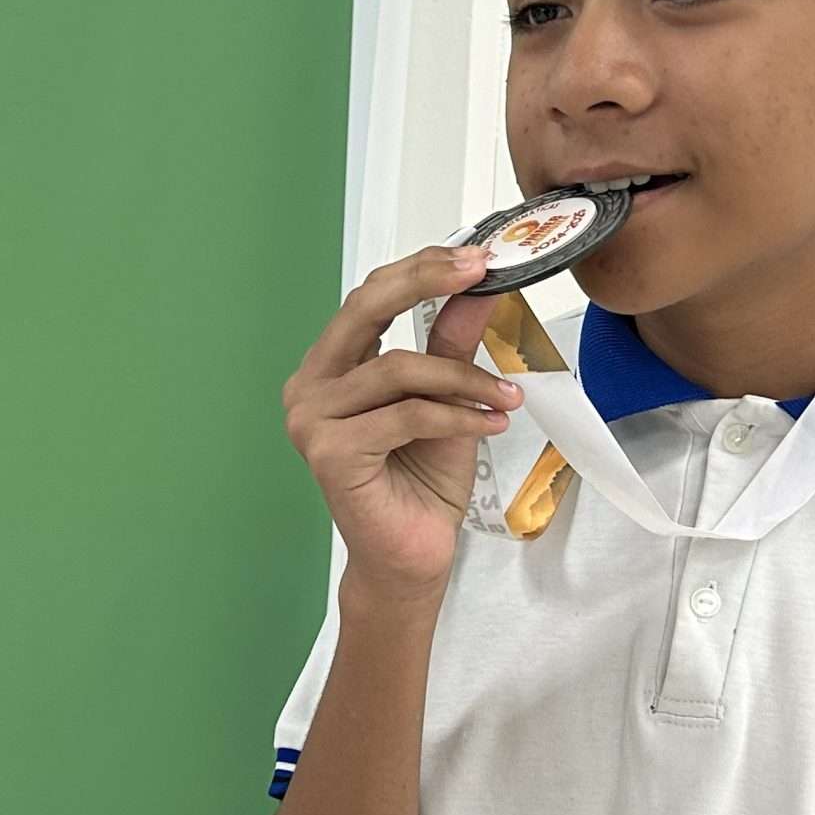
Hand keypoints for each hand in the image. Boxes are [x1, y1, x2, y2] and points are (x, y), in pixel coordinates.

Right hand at [282, 245, 518, 600]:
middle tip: (482, 272)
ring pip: (396, 368)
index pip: (367, 298)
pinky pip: (406, 415)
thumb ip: (451, 343)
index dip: (419, 270)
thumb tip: (477, 286)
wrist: (411, 557)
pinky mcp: (330, 454)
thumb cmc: (422, 481)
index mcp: (329, 368)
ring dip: (463, 378)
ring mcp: (311, 421)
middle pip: (364, 310)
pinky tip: (491, 423)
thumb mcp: (447, 397)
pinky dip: (457, 415)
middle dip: (425, 283)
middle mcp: (308, 387)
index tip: (475, 257)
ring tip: (505, 396)